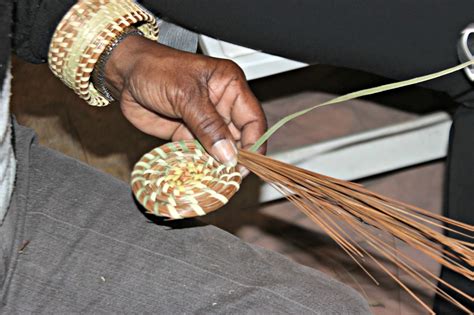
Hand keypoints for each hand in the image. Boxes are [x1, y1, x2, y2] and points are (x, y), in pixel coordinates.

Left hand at [103, 35, 266, 168]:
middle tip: (231, 178)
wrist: (124, 74)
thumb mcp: (186, 96)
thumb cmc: (155, 70)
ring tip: (217, 180)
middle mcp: (222, 104)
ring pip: (221, 148)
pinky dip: (202, 164)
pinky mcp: (189, 133)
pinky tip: (201, 174)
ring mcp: (206, 120)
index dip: (254, 143)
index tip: (247, 165)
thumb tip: (229, 155)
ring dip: (219, 164)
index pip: (253, 119)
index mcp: (230, 86)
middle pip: (240, 137)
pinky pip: (201, 153)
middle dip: (237, 158)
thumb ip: (208, 126)